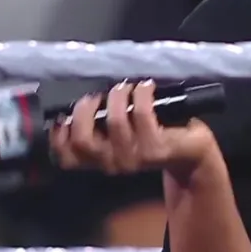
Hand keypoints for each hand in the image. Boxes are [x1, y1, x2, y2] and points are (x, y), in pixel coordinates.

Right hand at [49, 80, 218, 179]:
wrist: (192, 153)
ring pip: (114, 120)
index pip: (67, 158)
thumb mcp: (122, 134)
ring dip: (119, 95)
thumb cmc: (155, 135)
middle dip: (85, 109)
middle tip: (99, 95)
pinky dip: (142, 94)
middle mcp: (113, 164)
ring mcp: (134, 158)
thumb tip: (84, 102)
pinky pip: (141, 113)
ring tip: (127, 87)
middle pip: (83, 139)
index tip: (64, 115)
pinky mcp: (156, 148)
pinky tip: (147, 87)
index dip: (59, 137)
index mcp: (100, 160)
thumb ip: (101, 126)